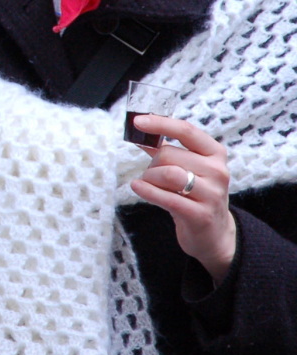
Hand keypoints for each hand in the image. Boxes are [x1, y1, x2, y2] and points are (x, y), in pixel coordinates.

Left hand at [128, 114, 235, 283]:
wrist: (213, 233)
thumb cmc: (194, 194)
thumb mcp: (187, 167)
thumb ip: (165, 149)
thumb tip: (139, 131)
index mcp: (214, 153)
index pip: (185, 131)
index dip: (160, 124)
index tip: (137, 121)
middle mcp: (218, 171)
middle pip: (170, 154)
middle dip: (152, 163)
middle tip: (151, 174)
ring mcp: (212, 193)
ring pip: (168, 173)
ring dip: (150, 177)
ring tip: (148, 184)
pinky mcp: (200, 214)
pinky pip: (167, 197)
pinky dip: (147, 190)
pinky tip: (137, 187)